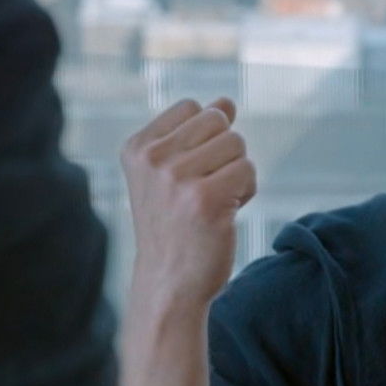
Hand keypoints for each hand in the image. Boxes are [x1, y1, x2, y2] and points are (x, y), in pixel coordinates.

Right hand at [119, 97, 256, 308]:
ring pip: (236, 143)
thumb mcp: (173, 175)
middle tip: (206, 190)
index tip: (189, 176)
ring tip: (216, 202)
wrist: (169, 284)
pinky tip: (226, 214)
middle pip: (218, 121)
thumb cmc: (175, 228)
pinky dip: (247, 192)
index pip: (192, 108)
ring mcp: (176, 179)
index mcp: (137, 148)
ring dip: (238, 172)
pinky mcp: (205, 199)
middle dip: (225, 153)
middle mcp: (152, 159)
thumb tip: (226, 101)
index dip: (205, 139)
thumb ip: (197, 134)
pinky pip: (248, 170)